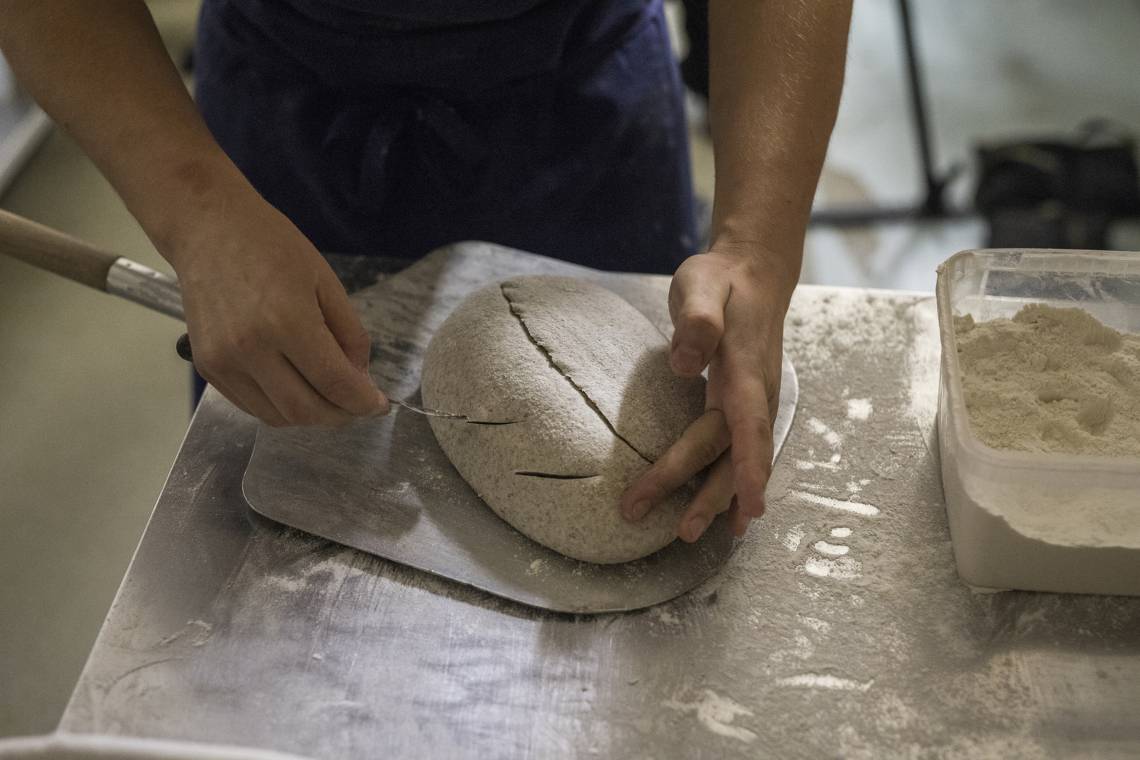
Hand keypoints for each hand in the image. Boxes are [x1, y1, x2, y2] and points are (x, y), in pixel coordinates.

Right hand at [171, 188, 388, 426]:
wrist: (208, 229)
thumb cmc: (271, 245)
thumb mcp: (326, 281)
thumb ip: (350, 334)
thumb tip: (361, 378)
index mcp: (287, 321)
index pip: (335, 384)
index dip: (364, 403)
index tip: (380, 406)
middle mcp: (251, 349)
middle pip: (305, 411)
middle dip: (340, 416)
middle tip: (356, 405)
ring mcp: (224, 362)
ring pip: (277, 417)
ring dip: (310, 416)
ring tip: (327, 396)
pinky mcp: (207, 367)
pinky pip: (252, 406)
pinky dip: (280, 407)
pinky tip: (295, 387)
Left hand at [621, 248, 789, 540]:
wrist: (756, 274)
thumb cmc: (721, 280)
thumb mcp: (701, 284)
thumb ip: (696, 320)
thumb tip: (684, 364)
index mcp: (745, 368)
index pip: (747, 423)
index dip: (749, 466)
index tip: (750, 506)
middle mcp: (757, 394)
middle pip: (730, 451)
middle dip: (704, 492)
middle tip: (672, 528)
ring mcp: (755, 404)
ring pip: (737, 459)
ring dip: (717, 499)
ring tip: (691, 535)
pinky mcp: (746, 408)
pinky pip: (741, 454)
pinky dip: (734, 487)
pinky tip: (727, 518)